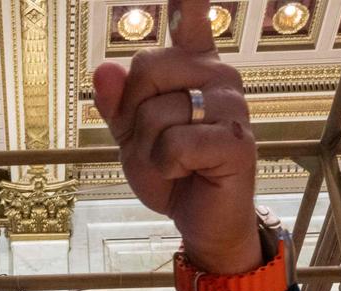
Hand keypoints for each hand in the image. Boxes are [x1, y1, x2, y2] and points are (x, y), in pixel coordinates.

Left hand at [93, 0, 259, 276]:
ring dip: (149, 150)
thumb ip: (115, 101)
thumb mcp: (130, 134)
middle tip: (155, 144)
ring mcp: (232, 106)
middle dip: (133, 115)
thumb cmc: (172, 170)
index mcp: (193, 65)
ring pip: (157, 113)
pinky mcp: (237, 141)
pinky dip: (168, 167)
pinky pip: (176, 144)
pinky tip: (188, 173)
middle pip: (145, 68)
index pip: (189, 19)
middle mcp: (218, 75)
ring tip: (173, 164)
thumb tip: (103, 69)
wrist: (200, 218)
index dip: (187, 0)